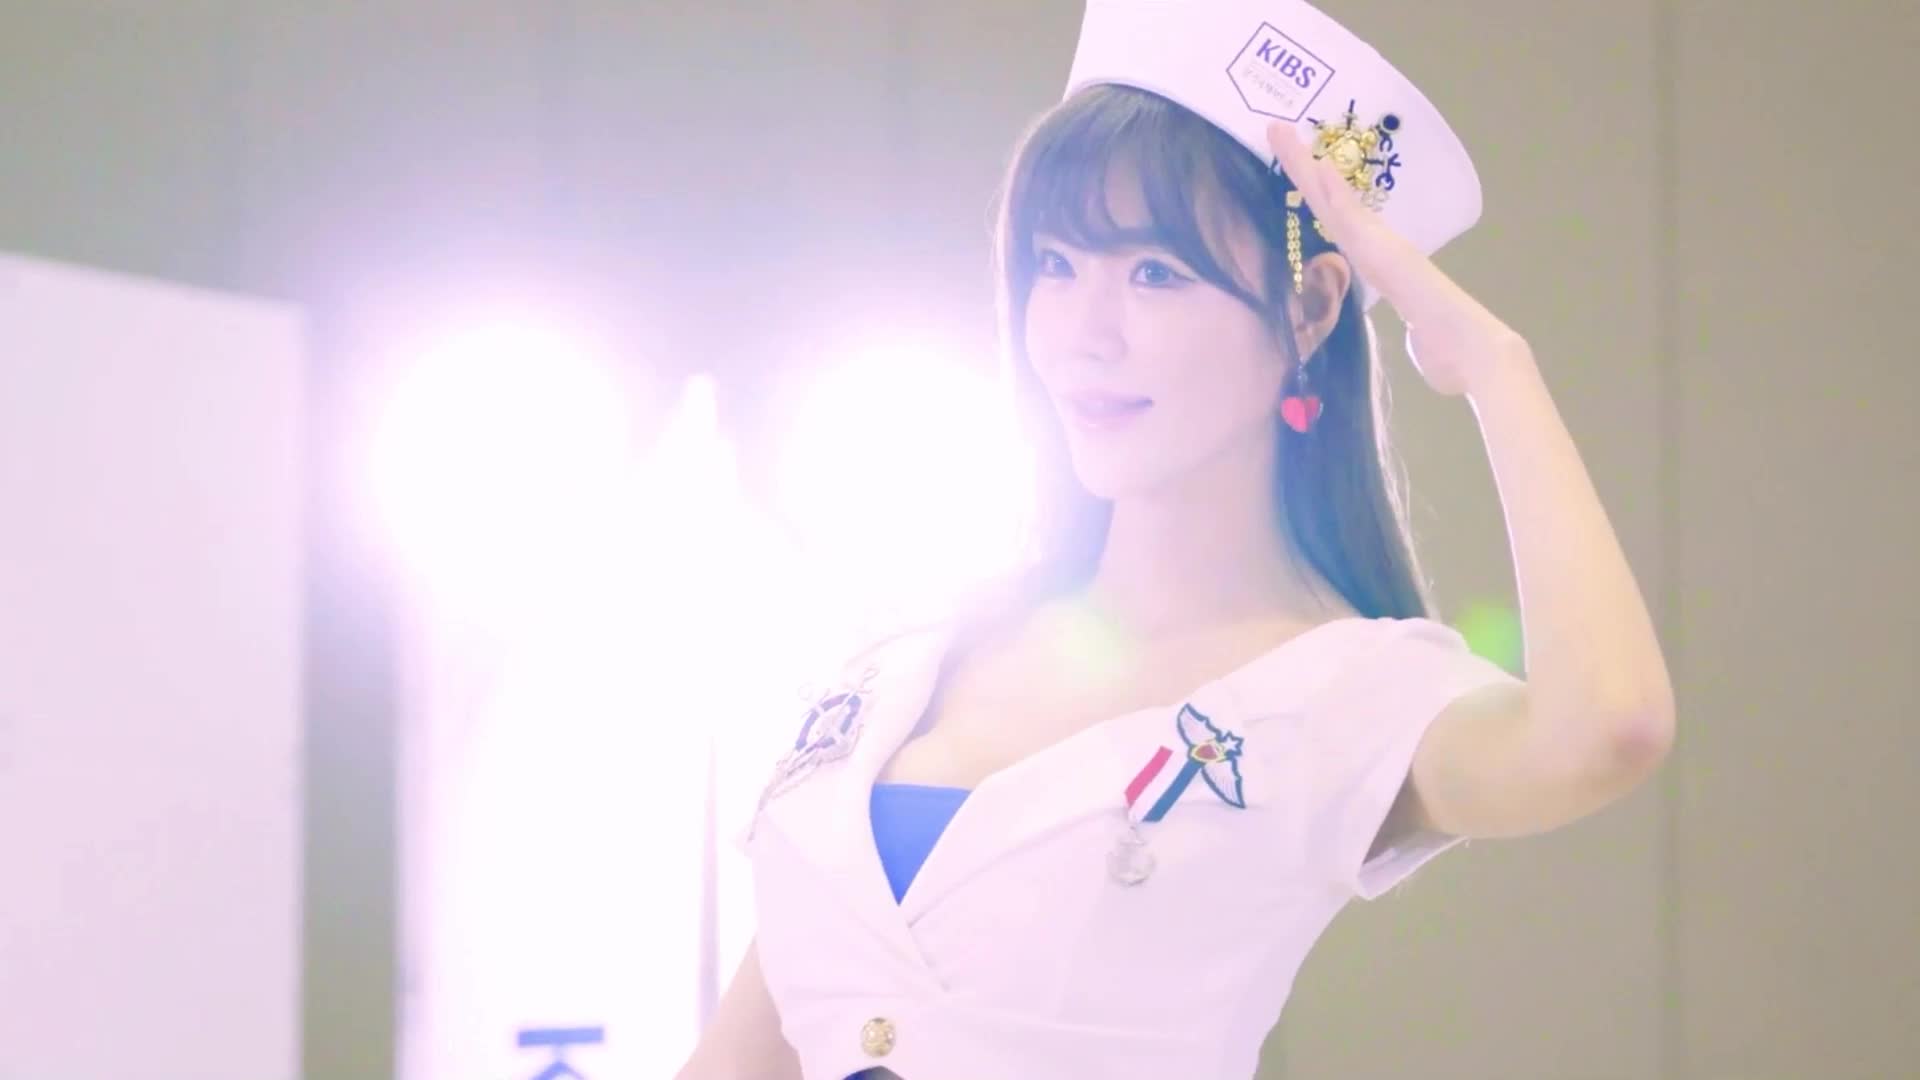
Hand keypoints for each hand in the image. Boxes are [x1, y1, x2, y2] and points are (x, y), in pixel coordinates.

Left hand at [1265, 120, 1530, 396]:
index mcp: (1376, 261)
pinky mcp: (1385, 255)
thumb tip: (1411, 330)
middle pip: (1328, 200)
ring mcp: (1381, 247)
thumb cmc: (1444, 350)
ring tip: (1280, 135)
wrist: (1472, 352)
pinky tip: (1316, 168)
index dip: (1310, 190)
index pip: (1333, 220)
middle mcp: (1376, 246)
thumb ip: (1403, 319)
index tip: (1290, 161)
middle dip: (1300, 164)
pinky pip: (1352, 219)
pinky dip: (1333, 193)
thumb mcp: (1410, 330)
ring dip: (1307, 167)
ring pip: (1334, 201)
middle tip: (1273, 128)